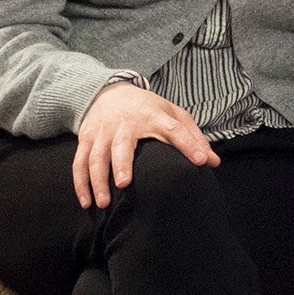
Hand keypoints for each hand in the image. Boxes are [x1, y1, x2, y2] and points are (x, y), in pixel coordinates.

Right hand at [71, 80, 216, 207]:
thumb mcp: (174, 114)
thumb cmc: (148, 109)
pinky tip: (86, 202)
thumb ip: (193, 138)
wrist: (110, 92)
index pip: (174, 129)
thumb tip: (214, 163)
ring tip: (104, 203)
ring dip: (97, 180)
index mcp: (154, 116)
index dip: (189, 144)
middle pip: (121, 144)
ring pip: (96, 156)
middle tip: (124, 183)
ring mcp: (103, 131)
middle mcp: (126, 123)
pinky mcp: (87, 139)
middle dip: (121, 163)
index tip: (201, 162)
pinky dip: (80, 183)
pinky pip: (79, 163)